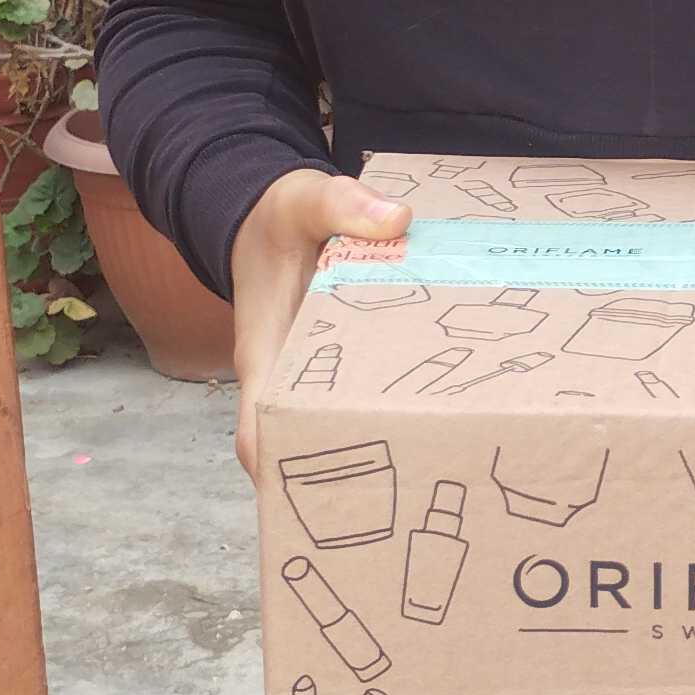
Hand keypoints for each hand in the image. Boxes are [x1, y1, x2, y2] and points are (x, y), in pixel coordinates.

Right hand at [229, 167, 408, 484]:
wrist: (267, 215)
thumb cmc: (277, 217)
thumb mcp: (303, 199)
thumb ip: (342, 205)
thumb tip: (396, 220)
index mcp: (265, 350)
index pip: (256, 426)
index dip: (278, 466)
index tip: (317, 495)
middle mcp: (284, 374)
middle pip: (301, 445)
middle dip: (342, 478)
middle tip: (405, 494)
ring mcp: (308, 375)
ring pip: (331, 428)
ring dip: (369, 451)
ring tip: (432, 474)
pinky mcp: (335, 366)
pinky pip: (355, 400)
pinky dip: (384, 412)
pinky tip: (437, 420)